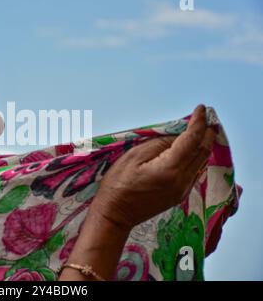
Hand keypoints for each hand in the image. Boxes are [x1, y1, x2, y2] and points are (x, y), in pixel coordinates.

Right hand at [91, 105, 215, 229]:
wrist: (115, 214)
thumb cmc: (118, 184)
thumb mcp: (134, 157)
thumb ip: (158, 144)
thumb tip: (175, 137)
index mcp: (170, 168)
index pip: (191, 140)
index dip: (198, 122)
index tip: (201, 108)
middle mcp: (181, 180)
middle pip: (202, 151)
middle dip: (206, 131)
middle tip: (206, 116)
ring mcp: (182, 190)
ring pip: (201, 162)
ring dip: (204, 144)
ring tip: (203, 129)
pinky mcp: (179, 195)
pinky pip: (195, 172)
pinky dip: (198, 157)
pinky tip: (194, 150)